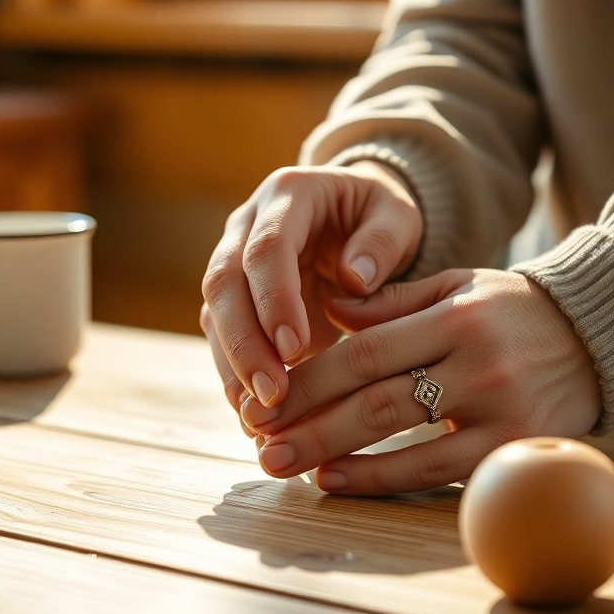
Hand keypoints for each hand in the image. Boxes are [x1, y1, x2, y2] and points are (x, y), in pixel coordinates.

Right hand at [200, 162, 422, 437]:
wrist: (353, 218)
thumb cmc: (379, 217)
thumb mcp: (397, 215)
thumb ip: (383, 240)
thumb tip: (355, 277)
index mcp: (288, 194)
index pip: (267, 247)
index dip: (274, 299)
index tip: (294, 348)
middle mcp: (246, 224)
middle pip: (224, 283)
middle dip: (244, 344)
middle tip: (271, 396)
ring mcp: (232, 260)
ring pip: (215, 315)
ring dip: (234, 367)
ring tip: (259, 418)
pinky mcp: (233, 299)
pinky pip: (223, 339)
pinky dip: (236, 378)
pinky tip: (253, 417)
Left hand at [239, 268, 602, 494]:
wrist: (597, 339)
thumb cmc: (510, 312)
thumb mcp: (456, 287)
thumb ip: (392, 301)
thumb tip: (328, 310)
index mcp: (457, 315)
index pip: (367, 349)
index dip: (311, 377)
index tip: (267, 396)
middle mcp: (478, 362)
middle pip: (376, 398)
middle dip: (310, 423)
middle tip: (260, 443)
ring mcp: (501, 410)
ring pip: (403, 439)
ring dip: (336, 456)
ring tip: (286, 465)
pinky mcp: (516, 448)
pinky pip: (438, 473)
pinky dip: (383, 479)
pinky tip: (338, 479)